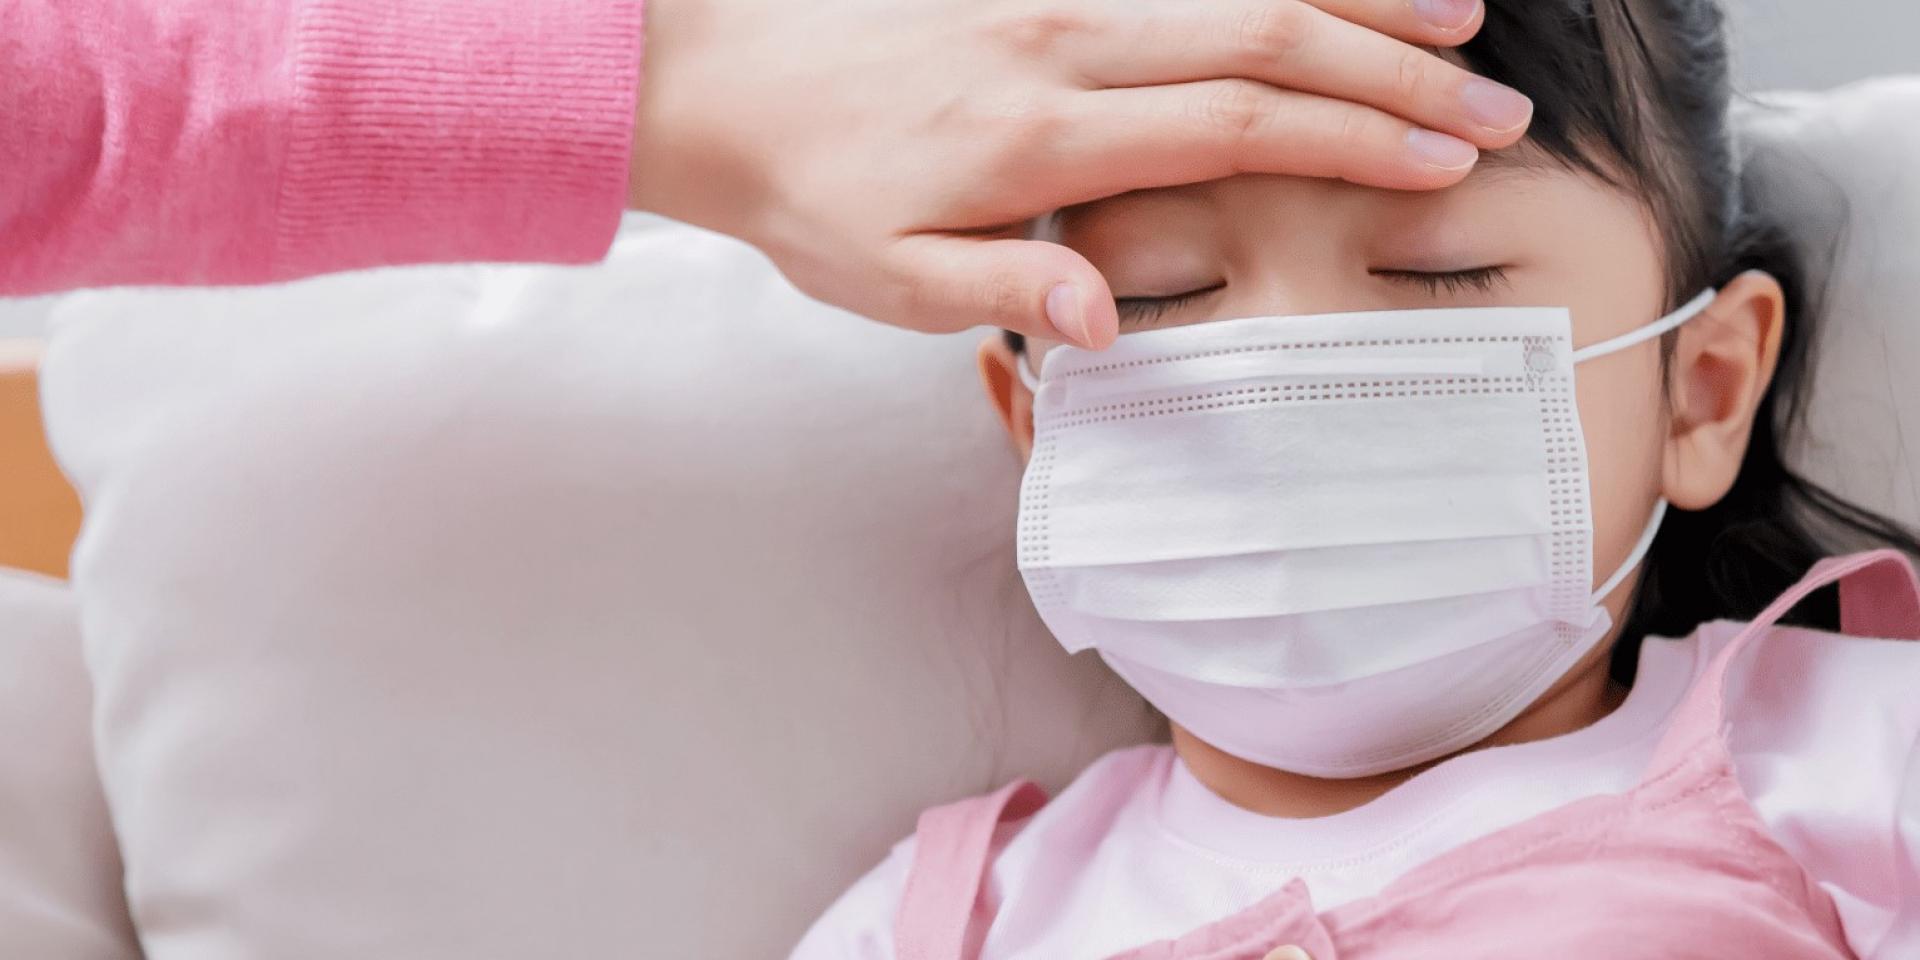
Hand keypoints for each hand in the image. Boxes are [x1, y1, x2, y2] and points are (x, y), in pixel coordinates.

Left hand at [628, 0, 1530, 347]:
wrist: (714, 86)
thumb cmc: (805, 194)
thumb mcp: (886, 279)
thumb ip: (1003, 293)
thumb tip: (1107, 321)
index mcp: (1043, 135)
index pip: (1233, 125)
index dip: (1349, 138)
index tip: (1444, 158)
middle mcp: (1065, 49)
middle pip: (1261, 42)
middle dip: (1391, 73)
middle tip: (1496, 105)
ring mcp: (1053, 4)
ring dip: (1350, 3)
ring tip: (1459, 21)